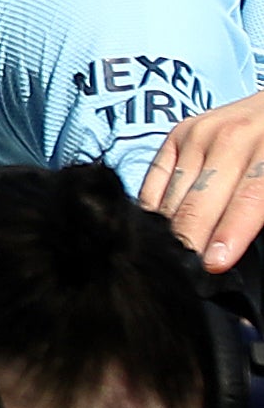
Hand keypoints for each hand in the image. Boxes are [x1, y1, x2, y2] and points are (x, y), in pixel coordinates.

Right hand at [143, 92, 263, 271]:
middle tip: (184, 273)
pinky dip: (155, 208)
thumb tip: (232, 249)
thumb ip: (262, 209)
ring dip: (171, 230)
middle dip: (191, 240)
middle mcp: (229, 138)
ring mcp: (197, 133)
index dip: (229, 234)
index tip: (213, 264)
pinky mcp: (176, 134)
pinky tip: (159, 229)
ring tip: (171, 259)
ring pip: (174, 195)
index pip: (246, 200)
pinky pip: (154, 180)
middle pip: (200, 200)